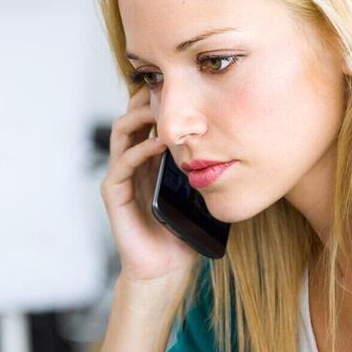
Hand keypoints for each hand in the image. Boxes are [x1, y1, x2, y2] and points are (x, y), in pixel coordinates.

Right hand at [101, 85, 198, 283]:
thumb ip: (207, 166)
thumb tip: (238, 139)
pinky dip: (139, 149)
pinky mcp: (114, 194)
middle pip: (132, 115)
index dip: (161, 97)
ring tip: (162, 110)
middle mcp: (133, 161)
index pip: (150, 116)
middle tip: (170, 88)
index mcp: (152, 158)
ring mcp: (121, 176)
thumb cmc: (184, 231)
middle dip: (148, 98)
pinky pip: (122, 163)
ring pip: (122, 131)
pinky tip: (158, 145)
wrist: (166, 268)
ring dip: (140, 117)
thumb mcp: (201, 190)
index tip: (184, 84)